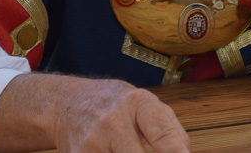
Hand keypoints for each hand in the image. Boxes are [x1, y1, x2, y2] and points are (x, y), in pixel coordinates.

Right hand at [0, 73, 191, 152]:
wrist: (65, 103)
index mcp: (137, 102)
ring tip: (127, 150)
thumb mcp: (142, 103)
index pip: (163, 134)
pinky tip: (112, 152)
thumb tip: (185, 151)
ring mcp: (94, 141)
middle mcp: (114, 121)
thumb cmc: (111, 104)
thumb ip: (168, 126)